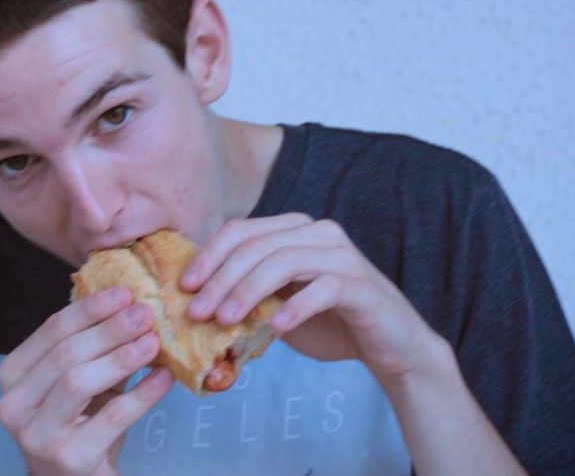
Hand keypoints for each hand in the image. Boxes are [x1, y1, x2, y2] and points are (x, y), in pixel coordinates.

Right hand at [0, 286, 173, 474]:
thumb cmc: (78, 421)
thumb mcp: (79, 378)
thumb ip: (95, 345)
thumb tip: (132, 303)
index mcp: (13, 376)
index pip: (52, 331)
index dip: (90, 308)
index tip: (124, 292)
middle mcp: (14, 405)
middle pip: (65, 354)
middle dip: (109, 329)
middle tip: (145, 313)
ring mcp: (38, 436)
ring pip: (78, 382)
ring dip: (120, 357)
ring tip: (153, 341)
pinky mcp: (69, 460)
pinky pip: (112, 418)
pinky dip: (142, 394)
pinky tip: (164, 378)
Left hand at [181, 213, 441, 383]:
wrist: (389, 345)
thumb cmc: (328, 322)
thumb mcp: (277, 303)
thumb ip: (247, 292)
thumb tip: (195, 301)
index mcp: (293, 229)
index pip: (241, 230)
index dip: (209, 256)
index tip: (185, 286)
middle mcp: (318, 232)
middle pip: (257, 245)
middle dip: (221, 278)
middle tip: (197, 311)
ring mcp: (342, 255)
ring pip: (285, 260)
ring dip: (249, 291)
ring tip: (226, 320)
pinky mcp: (361, 285)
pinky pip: (324, 288)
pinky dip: (296, 306)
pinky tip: (275, 328)